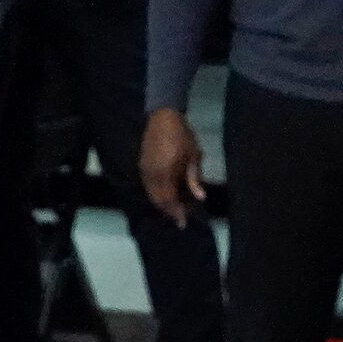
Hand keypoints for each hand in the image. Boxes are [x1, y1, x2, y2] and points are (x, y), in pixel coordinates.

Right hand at [139, 108, 205, 227]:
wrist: (162, 118)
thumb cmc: (182, 136)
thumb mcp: (193, 156)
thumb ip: (194, 179)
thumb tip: (200, 198)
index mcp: (164, 174)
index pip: (169, 200)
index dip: (176, 213)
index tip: (184, 223)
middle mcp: (151, 176)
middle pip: (158, 201)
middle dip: (169, 211)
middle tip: (181, 216)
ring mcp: (144, 172)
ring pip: (151, 195)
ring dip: (162, 203)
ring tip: (175, 207)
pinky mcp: (142, 167)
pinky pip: (148, 187)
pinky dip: (156, 194)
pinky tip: (166, 194)